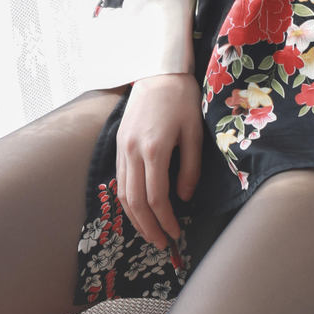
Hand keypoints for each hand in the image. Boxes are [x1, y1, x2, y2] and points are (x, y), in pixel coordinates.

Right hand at [116, 72, 202, 249]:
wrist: (158, 70)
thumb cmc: (182, 98)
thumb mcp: (195, 132)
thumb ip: (191, 167)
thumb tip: (183, 198)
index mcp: (155, 149)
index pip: (156, 197)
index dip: (166, 220)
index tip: (176, 234)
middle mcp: (133, 151)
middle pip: (135, 201)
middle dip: (148, 227)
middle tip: (163, 244)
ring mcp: (122, 147)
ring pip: (123, 193)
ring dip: (135, 218)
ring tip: (150, 233)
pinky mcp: (118, 142)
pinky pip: (120, 179)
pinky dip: (127, 200)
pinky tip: (137, 209)